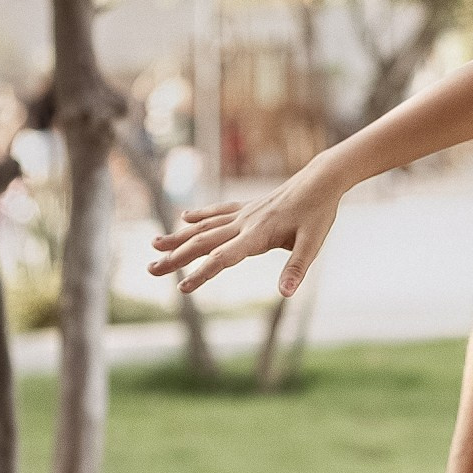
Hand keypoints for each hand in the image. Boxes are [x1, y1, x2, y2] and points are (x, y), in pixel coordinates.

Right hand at [147, 155, 346, 295]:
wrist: (321, 179)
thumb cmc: (319, 212)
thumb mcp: (313, 243)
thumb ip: (296, 269)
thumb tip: (285, 294)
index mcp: (258, 235)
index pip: (224, 258)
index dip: (203, 274)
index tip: (183, 289)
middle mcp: (244, 223)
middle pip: (204, 242)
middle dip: (176, 257)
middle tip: (150, 270)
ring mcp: (244, 213)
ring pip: (205, 227)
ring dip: (178, 237)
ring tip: (154, 245)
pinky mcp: (248, 206)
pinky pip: (218, 211)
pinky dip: (199, 215)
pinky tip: (182, 218)